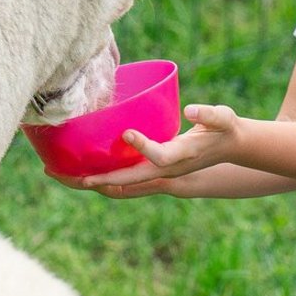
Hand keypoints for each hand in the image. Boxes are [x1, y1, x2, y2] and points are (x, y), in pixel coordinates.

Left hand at [82, 103, 242, 189]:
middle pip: (131, 181)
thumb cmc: (225, 128)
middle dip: (102, 180)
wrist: (230, 147)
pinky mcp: (155, 169)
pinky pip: (126, 179)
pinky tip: (86, 171)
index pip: (160, 157)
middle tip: (75, 178)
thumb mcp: (223, 118)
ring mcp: (161, 173)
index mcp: (183, 155)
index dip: (144, 147)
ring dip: (97, 183)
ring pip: (124, 185)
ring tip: (66, 177)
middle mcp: (169, 169)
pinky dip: (105, 178)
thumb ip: (209, 114)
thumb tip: (191, 110)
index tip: (126, 133)